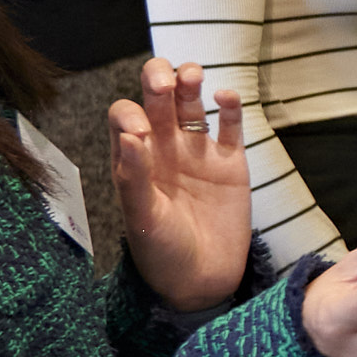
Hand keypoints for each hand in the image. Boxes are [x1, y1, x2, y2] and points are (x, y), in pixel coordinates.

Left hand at [109, 58, 252, 310]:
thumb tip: (133, 132)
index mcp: (134, 159)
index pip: (125, 116)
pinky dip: (230, 107)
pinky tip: (226, 98)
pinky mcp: (231, 163)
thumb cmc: (160, 252)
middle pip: (158, 99)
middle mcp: (164, 149)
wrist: (201, 281)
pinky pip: (230, 125)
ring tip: (192, 76)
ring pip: (192, 104)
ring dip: (190, 82)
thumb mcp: (141, 216)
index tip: (142, 132)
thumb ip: (135, 174)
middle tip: (164, 83)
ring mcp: (198, 153)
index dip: (131, 112)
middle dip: (158, 81)